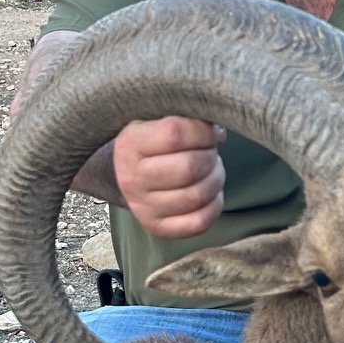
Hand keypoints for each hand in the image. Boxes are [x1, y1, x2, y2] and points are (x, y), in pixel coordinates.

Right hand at [111, 117, 226, 238]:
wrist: (125, 172)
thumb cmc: (152, 140)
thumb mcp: (157, 118)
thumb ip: (185, 115)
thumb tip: (218, 127)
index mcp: (130, 144)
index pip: (175, 134)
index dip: (204, 131)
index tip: (212, 132)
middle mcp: (131, 178)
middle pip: (190, 168)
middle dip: (210, 156)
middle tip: (211, 151)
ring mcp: (142, 207)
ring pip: (197, 195)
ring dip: (215, 179)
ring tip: (212, 169)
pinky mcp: (156, 227)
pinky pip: (199, 222)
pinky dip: (215, 205)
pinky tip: (211, 192)